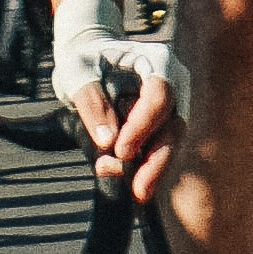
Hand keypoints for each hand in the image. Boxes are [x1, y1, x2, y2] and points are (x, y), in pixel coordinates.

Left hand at [50, 0, 182, 195]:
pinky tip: (131, 184)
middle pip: (173, 126)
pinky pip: (159, 151)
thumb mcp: (78, 73)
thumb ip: (92, 103)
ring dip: (152, 170)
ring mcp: (173, 108)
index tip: (121, 151)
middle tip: (139, 190)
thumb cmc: (86, 60)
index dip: (143, 126)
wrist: (92, 62)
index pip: (160, 96)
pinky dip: (144, 169)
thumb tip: (108, 142)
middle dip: (156, 160)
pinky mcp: (164, 128)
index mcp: (158, 61)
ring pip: (170, 144)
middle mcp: (174, 86)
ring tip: (135, 193)